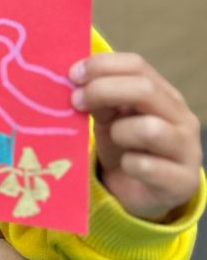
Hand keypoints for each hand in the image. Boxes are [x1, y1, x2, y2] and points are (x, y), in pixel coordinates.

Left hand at [69, 53, 202, 220]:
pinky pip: (146, 166)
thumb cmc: (124, 148)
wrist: (139, 194)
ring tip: (114, 140)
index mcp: (163, 93)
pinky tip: (126, 167)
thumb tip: (78, 81)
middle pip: (145, 89)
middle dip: (102, 91)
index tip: (72, 75)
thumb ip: (101, 97)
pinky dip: (128, 165)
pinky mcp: (183, 181)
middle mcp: (181, 116)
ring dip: (120, 132)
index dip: (102, 65)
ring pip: (149, 128)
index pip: (137, 64)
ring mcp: (187, 149)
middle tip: (75, 102)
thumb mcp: (109, 117)